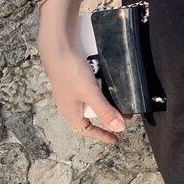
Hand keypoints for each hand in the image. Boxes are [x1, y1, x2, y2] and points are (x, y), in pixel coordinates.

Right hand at [37, 25, 125, 144]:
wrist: (58, 43)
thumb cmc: (71, 71)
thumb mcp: (91, 93)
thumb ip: (105, 111)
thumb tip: (120, 129)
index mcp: (70, 111)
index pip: (86, 130)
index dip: (102, 135)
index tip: (116, 139)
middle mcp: (70, 101)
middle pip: (91, 115)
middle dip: (108, 115)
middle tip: (126, 113)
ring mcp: (72, 88)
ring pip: (92, 99)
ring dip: (107, 99)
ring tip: (122, 98)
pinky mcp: (76, 75)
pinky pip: (91, 86)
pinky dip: (102, 86)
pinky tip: (111, 81)